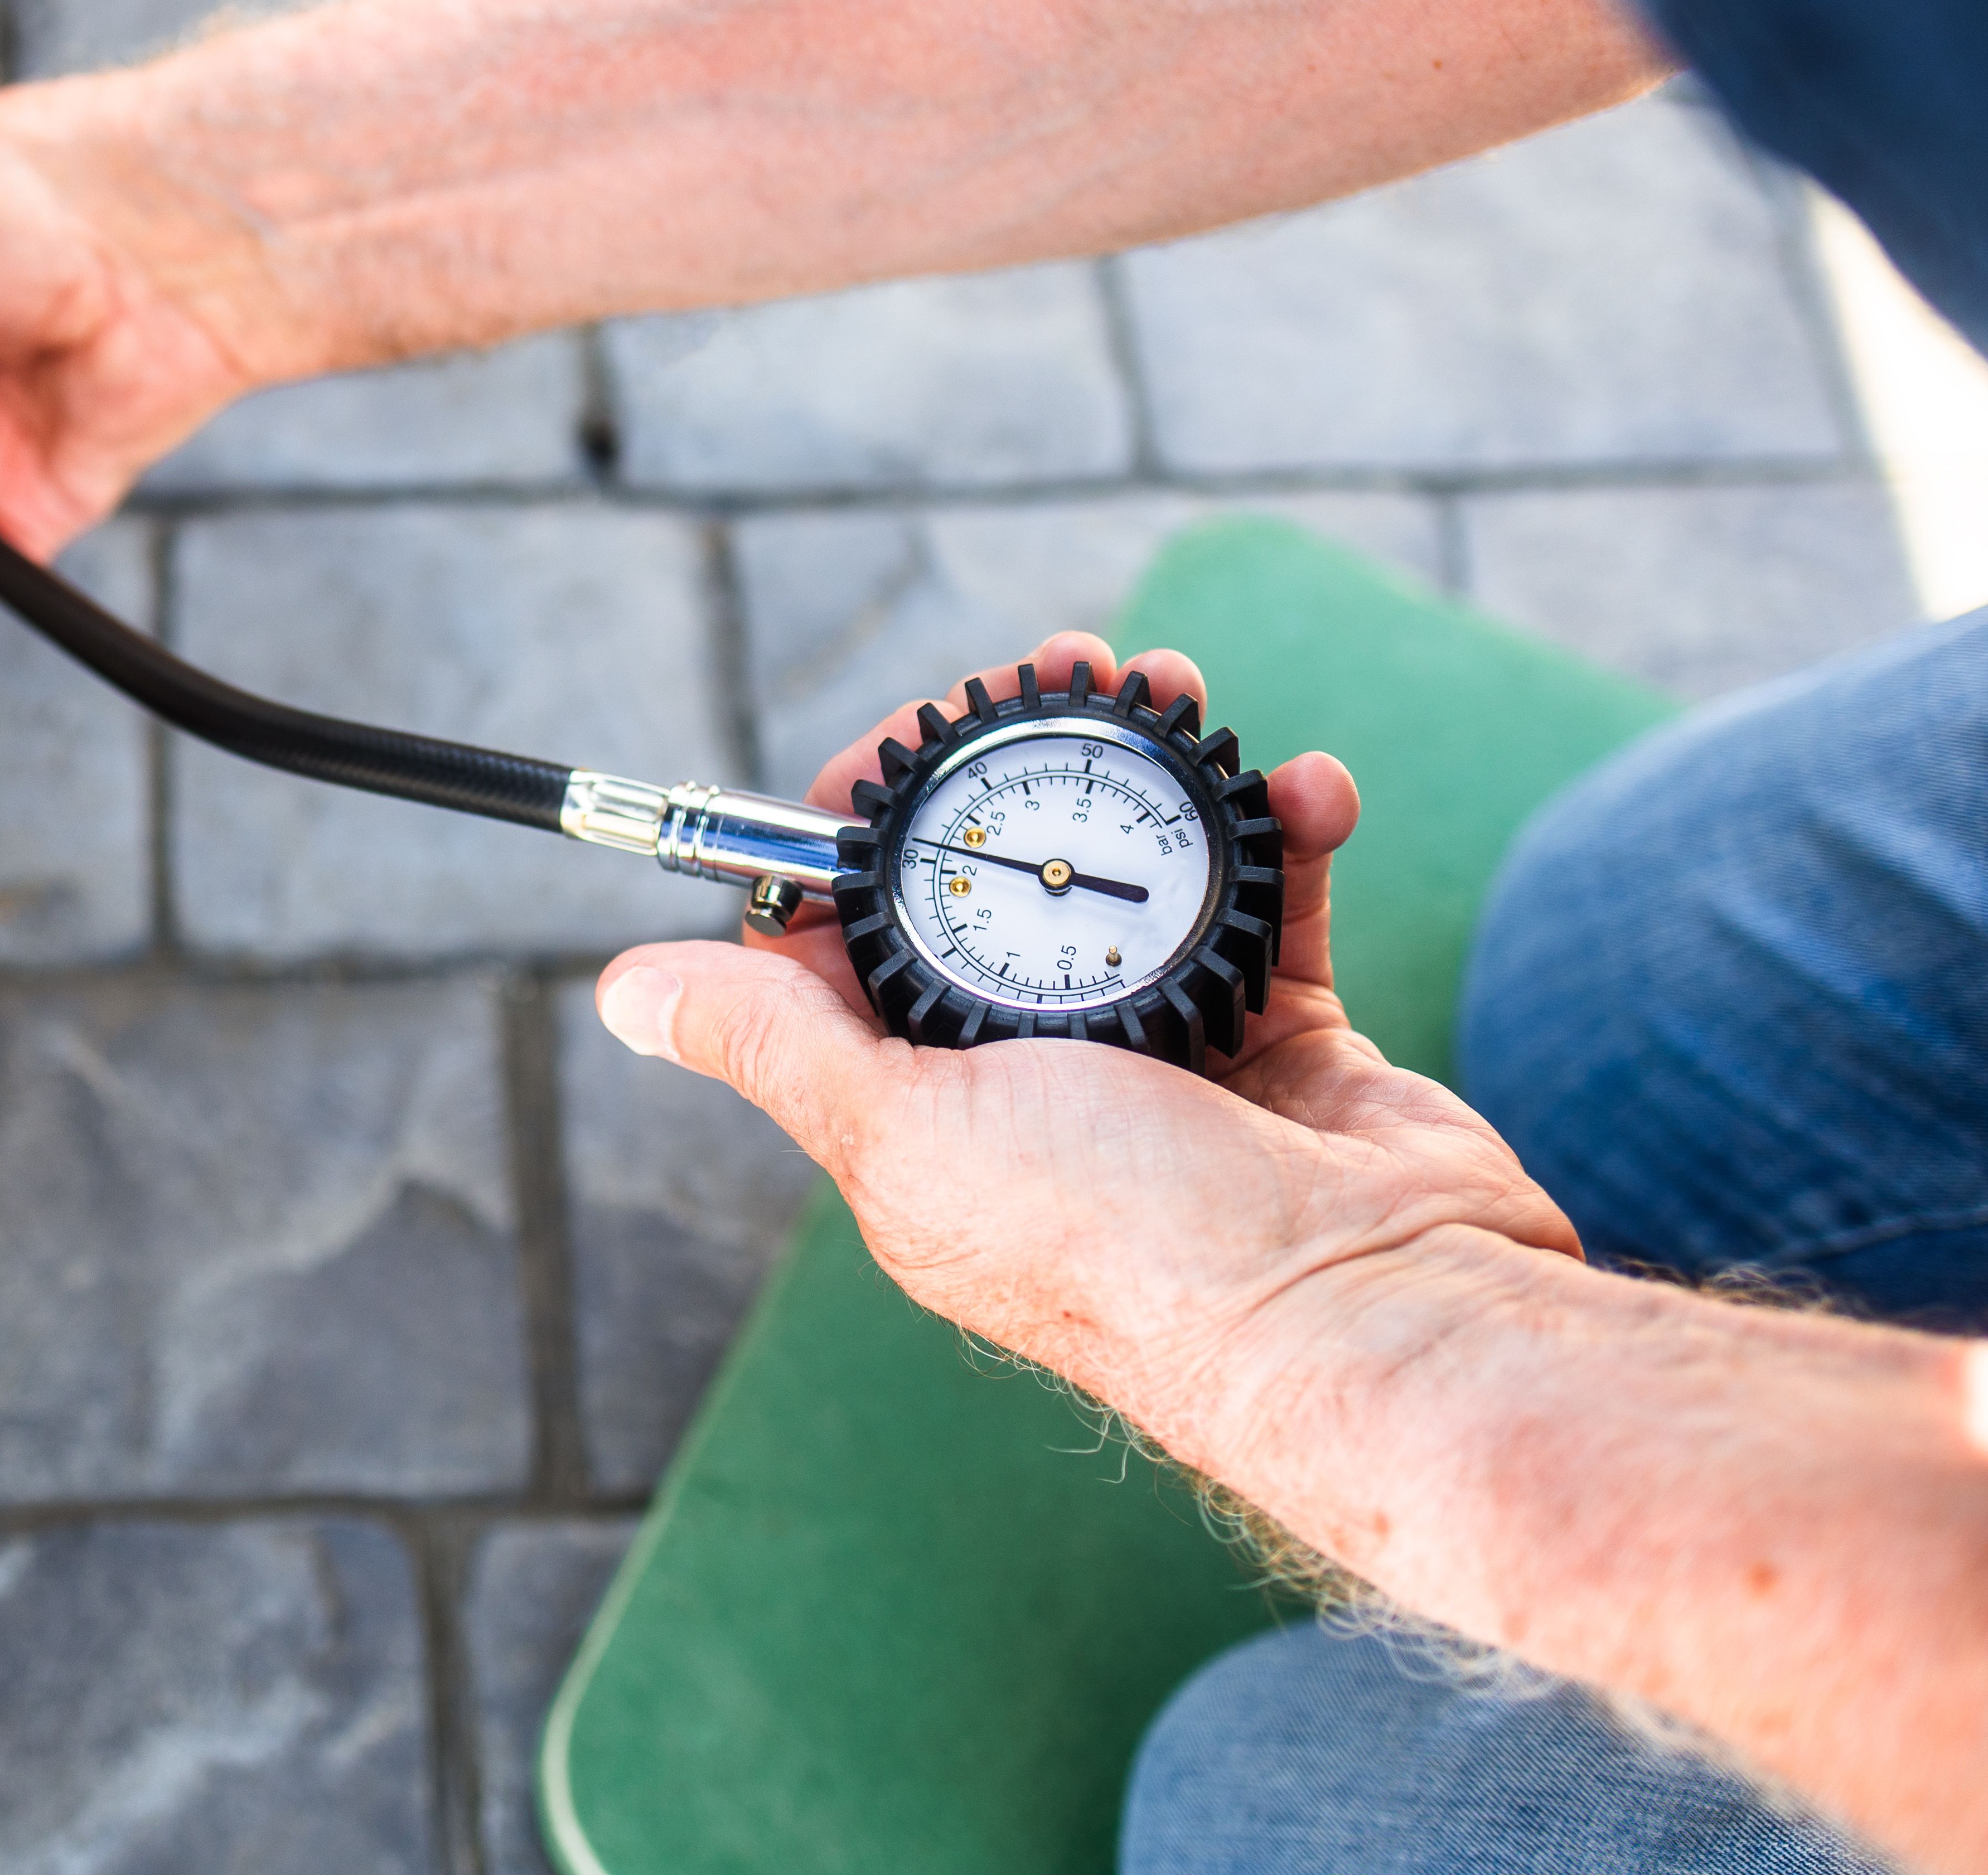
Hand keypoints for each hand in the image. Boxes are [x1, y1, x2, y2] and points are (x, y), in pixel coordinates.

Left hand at [592, 629, 1581, 1469]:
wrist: (1364, 1317)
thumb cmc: (1129, 1245)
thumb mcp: (905, 1131)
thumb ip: (772, 1042)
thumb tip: (623, 994)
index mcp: (919, 1098)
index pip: (854, 922)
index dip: (872, 811)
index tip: (919, 736)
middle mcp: (1031, 1071)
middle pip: (998, 871)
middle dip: (1026, 755)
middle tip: (1064, 669)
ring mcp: (1162, 1049)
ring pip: (1132, 866)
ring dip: (1155, 765)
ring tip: (1176, 688)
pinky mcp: (1281, 1035)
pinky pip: (1271, 898)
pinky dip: (1284, 829)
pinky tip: (1302, 785)